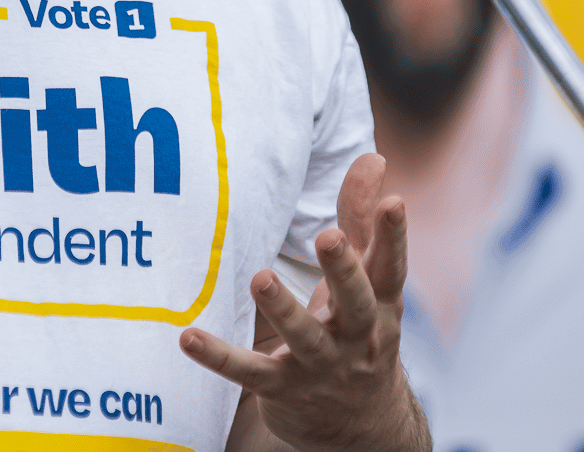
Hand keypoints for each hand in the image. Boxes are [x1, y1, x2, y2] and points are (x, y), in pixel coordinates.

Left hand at [182, 154, 428, 451]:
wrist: (361, 427)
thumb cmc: (359, 330)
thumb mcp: (368, 283)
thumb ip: (361, 221)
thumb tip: (373, 158)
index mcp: (380, 303)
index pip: (391, 267)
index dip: (395, 236)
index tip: (394, 202)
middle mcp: (356, 334)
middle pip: (356, 301)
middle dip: (343, 270)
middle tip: (328, 238)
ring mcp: (321, 365)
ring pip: (304, 338)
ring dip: (284, 309)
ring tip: (260, 278)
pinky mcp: (283, 389)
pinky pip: (249, 373)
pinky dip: (219, 358)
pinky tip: (188, 338)